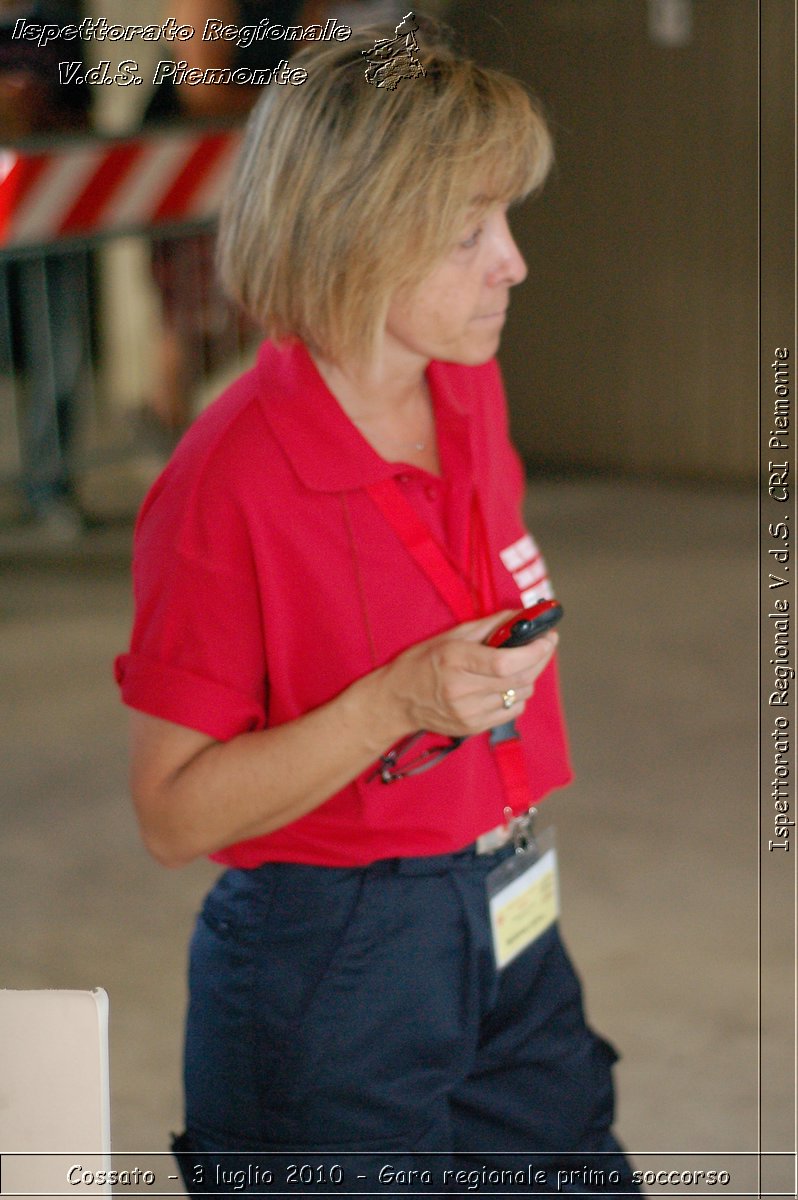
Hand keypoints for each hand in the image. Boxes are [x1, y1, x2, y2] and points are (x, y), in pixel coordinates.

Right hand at [378, 611, 558, 740]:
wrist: (397, 700)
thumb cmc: (421, 663)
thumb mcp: (450, 636)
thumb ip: (489, 626)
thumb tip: (522, 615)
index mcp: (455, 661)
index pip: (505, 661)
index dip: (534, 651)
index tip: (548, 638)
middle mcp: (462, 690)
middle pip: (519, 679)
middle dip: (540, 660)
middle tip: (545, 645)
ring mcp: (468, 713)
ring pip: (520, 695)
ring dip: (529, 677)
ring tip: (521, 664)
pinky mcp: (473, 727)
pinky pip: (511, 711)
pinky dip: (517, 696)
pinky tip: (506, 685)